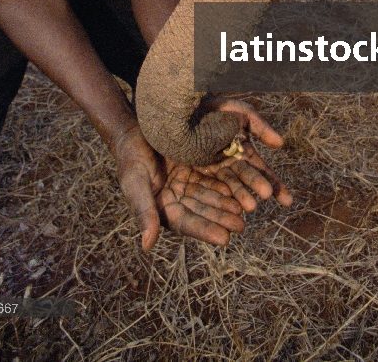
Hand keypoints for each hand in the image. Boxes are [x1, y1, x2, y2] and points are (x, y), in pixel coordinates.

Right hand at [113, 125, 245, 249]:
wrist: (133, 130)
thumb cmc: (130, 158)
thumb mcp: (135, 182)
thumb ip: (144, 211)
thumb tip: (147, 246)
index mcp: (163, 209)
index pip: (187, 224)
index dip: (205, 231)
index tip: (225, 239)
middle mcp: (179, 199)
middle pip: (204, 212)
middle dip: (222, 218)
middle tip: (241, 225)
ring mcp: (188, 183)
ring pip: (212, 195)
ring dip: (228, 203)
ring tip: (247, 208)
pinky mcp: (196, 167)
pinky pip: (213, 176)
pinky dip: (226, 183)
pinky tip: (240, 187)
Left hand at [196, 98, 292, 211]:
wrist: (186, 102)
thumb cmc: (216, 106)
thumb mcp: (241, 113)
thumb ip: (261, 128)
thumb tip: (281, 144)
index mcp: (242, 150)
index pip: (261, 170)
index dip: (275, 185)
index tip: (288, 201)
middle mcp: (229, 162)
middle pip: (246, 179)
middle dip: (257, 187)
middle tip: (264, 196)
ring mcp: (212, 168)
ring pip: (229, 185)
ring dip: (240, 196)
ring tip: (249, 207)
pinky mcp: (195, 171)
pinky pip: (209, 186)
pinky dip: (219, 196)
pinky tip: (228, 206)